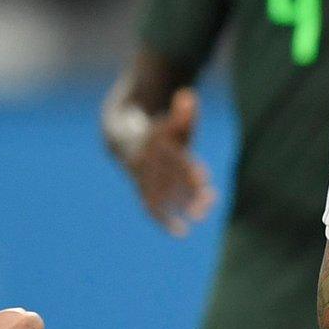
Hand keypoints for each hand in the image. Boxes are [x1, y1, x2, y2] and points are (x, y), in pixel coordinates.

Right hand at [120, 89, 215, 236]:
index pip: (171, 155)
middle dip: (188, 189)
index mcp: (153, 141)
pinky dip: (163, 220)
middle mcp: (145, 160)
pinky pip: (149, 206)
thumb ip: (182, 112)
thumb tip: (189, 95)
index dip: (186, 167)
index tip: (204, 177)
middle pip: (167, 177)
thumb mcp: (171, 121)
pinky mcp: (140, 189)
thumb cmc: (158, 130)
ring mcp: (141, 176)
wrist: (119, 138)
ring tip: (201, 215)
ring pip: (160, 193)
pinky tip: (181, 232)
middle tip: (210, 201)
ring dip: (180, 204)